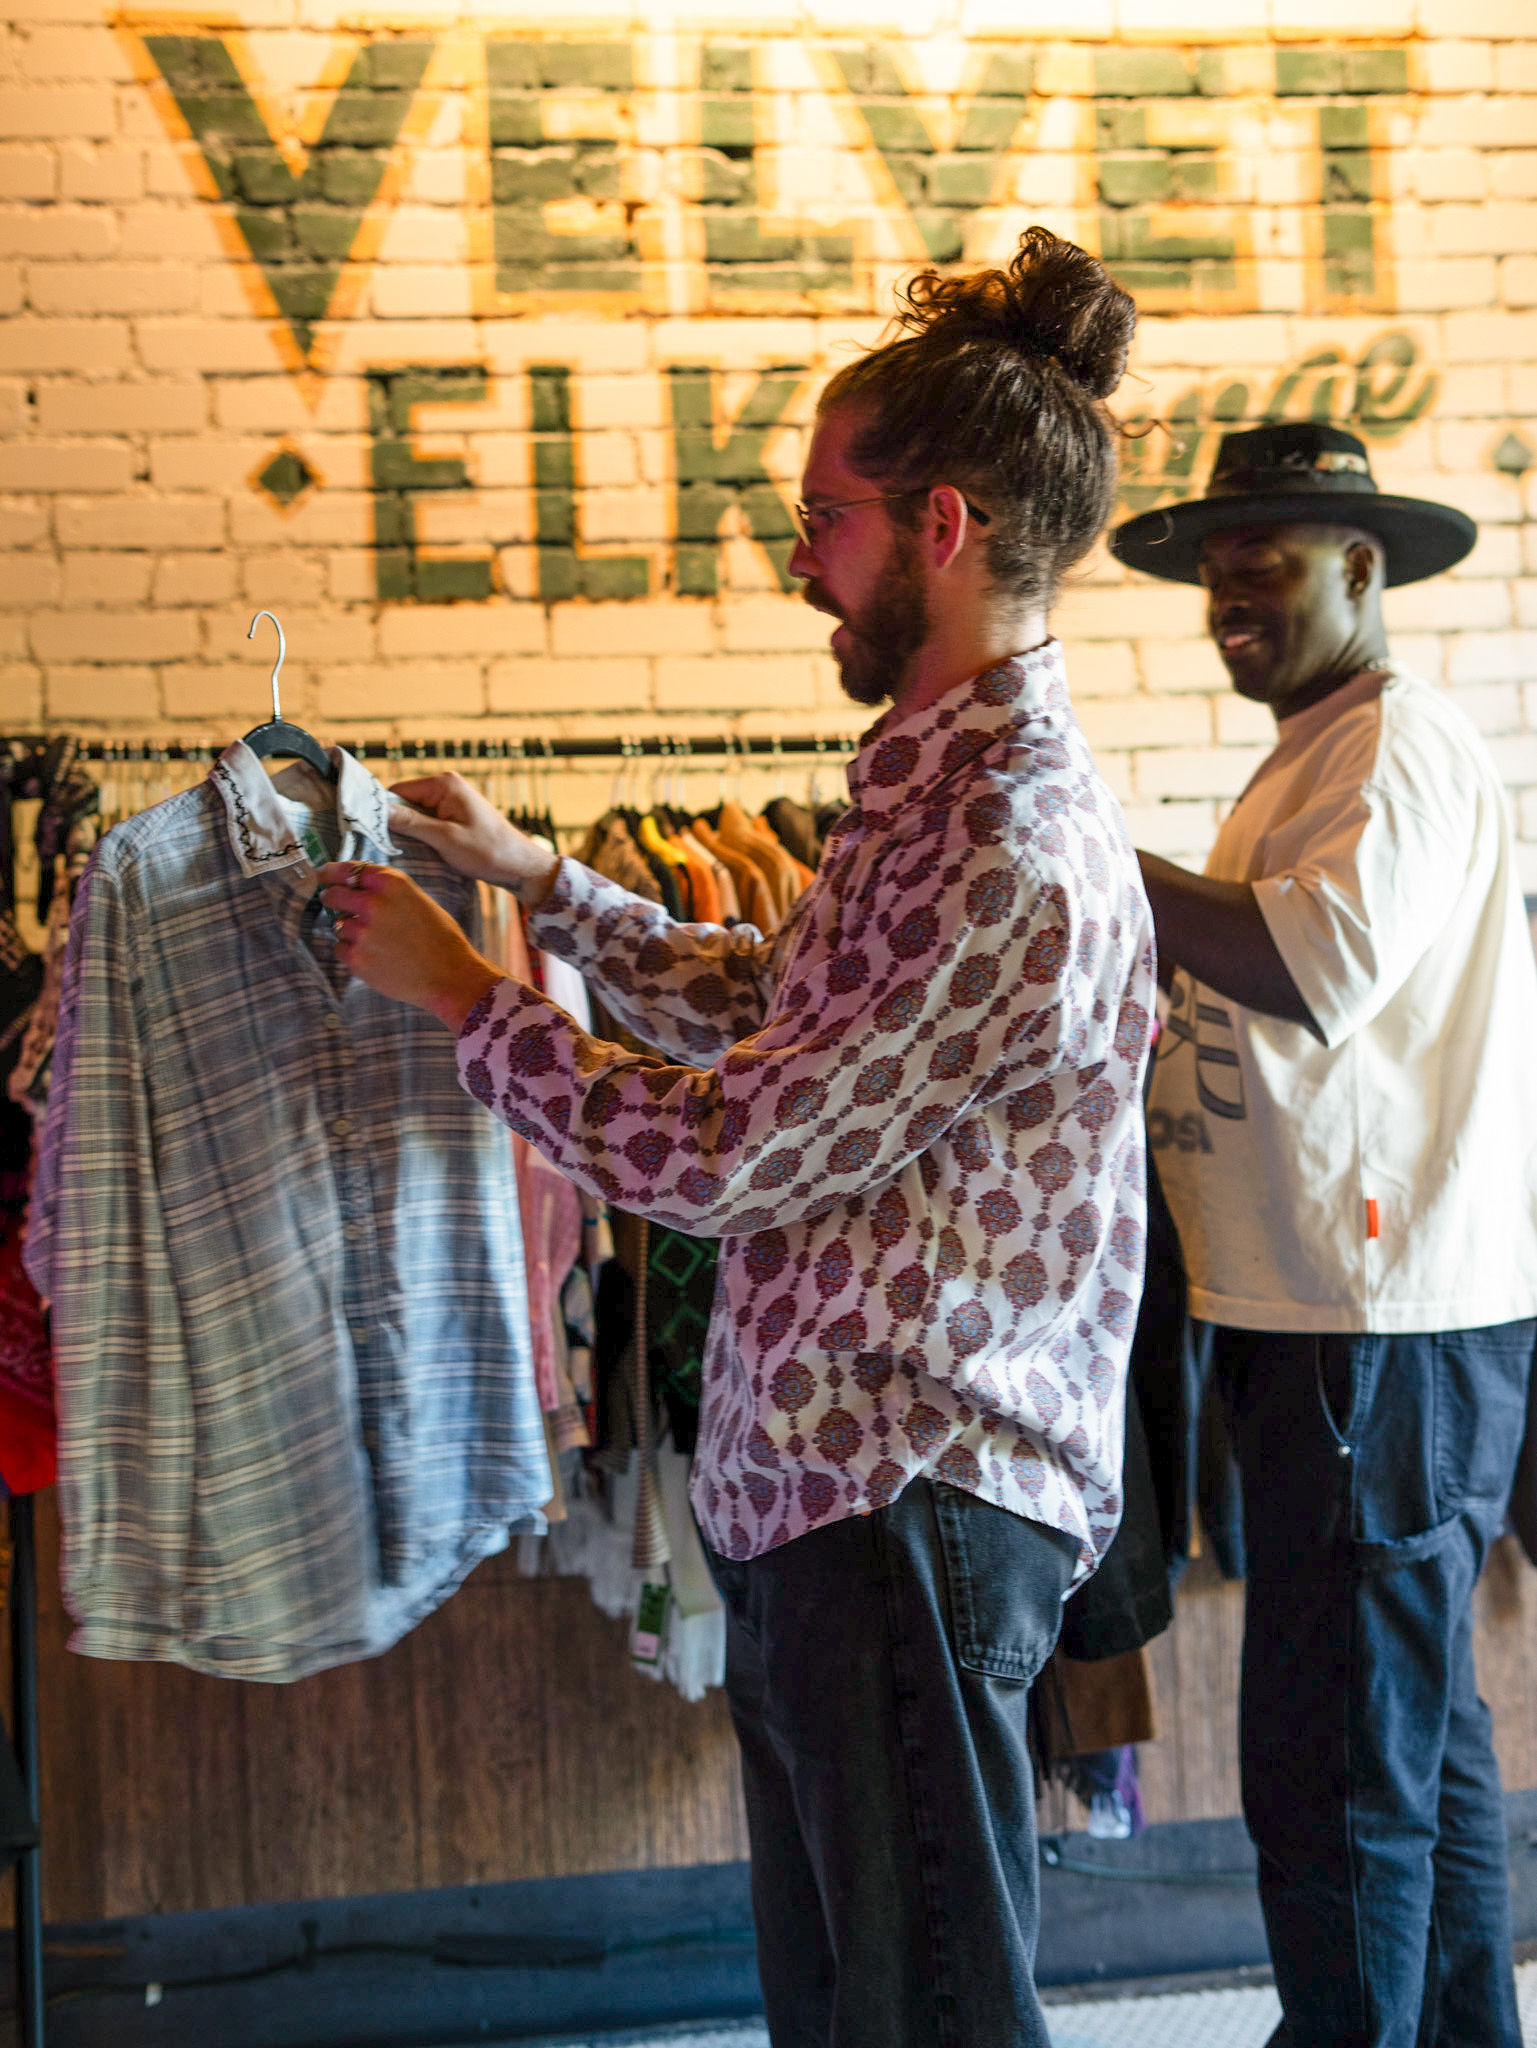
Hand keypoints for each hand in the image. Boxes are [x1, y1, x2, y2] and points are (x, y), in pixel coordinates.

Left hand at [317, 862, 502, 1028]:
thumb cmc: (441, 940)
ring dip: (347, 930)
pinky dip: (350, 953)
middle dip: (331, 898)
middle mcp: (374, 904)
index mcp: (392, 884)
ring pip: (337, 925)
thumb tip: (358, 888)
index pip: (349, 869)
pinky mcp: (357, 959)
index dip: (332, 872)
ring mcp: (362, 932)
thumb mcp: (420, 902)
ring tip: (373, 941)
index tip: (323, 874)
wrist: (450, 978)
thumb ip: (389, 893)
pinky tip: (373, 957)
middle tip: (333, 902)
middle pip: (334, 895)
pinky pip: (340, 949)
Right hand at [388, 773, 558, 906]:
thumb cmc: (487, 851)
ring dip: (410, 831)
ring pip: (415, 813)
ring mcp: (451, 800)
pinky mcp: (455, 814)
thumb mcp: (445, 838)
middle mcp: (446, 786)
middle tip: (389, 846)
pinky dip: (422, 834)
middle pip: (405, 801)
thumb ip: (411, 822)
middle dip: (397, 822)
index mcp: (444, 784)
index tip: (372, 833)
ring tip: (407, 850)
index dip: (383, 811)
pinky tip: (421, 850)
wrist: (520, 865)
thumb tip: (376, 811)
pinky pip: (428, 820)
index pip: (397, 791)